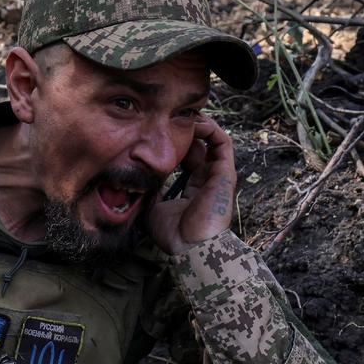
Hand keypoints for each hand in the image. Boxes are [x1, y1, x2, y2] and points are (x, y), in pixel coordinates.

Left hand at [146, 116, 236, 254]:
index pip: (186, 158)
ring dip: (197, 124)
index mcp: (193, 188)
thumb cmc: (173, 234)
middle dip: (184, 130)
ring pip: (212, 139)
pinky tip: (191, 123)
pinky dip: (209, 128)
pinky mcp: (225, 172)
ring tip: (179, 116)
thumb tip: (138, 176)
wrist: (190, 247)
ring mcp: (217, 175)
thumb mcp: (154, 207)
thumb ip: (150, 190)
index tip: (156, 134)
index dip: (174, 143)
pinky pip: (222, 141)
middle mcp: (207, 179)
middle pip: (199, 145)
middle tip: (166, 119)